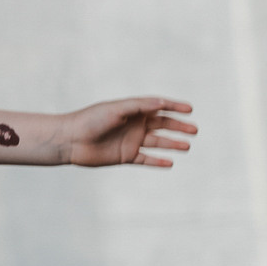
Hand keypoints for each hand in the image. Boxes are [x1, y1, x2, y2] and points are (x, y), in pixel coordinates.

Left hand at [63, 96, 195, 166]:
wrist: (71, 140)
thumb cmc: (91, 120)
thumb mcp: (117, 109)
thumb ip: (140, 106)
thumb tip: (162, 103)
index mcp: (133, 110)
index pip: (158, 107)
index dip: (175, 107)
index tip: (190, 109)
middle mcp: (134, 124)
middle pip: (162, 125)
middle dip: (179, 127)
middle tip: (195, 130)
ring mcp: (131, 141)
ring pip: (157, 142)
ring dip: (172, 144)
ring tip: (187, 146)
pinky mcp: (125, 156)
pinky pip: (145, 159)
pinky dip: (157, 161)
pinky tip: (170, 163)